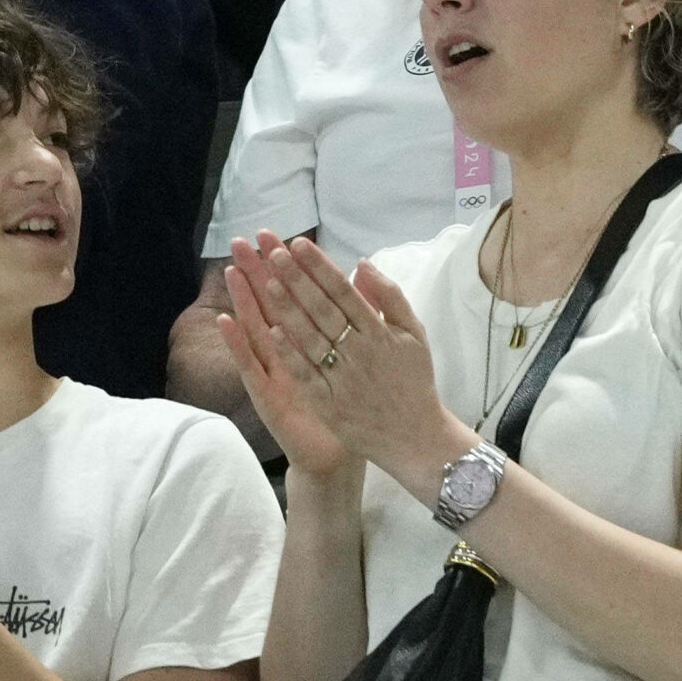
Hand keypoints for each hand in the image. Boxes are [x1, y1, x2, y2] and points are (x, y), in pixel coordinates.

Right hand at [218, 240, 355, 479]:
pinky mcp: (267, 396)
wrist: (338, 455)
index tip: (280, 238)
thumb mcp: (363, 355)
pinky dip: (237, 345)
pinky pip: (250, 367)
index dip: (290, 268)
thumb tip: (360, 275)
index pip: (300, 296)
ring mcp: (274, 373)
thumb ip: (359, 316)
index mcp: (312, 341)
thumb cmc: (350, 404)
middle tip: (243, 242)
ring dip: (243, 300)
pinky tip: (226, 321)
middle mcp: (288, 353)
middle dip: (260, 273)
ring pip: (256, 329)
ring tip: (232, 270)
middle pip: (272, 306)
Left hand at [223, 233, 471, 493]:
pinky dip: (290, 353)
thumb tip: (363, 265)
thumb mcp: (415, 334)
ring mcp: (343, 378)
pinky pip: (306, 374)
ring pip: (310, 338)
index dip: (319, 267)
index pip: (344, 291)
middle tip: (272, 253)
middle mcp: (360, 351)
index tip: (298, 244)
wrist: (415, 436)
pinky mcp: (329, 403)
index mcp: (380, 332)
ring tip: (266, 283)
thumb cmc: (414, 380)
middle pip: (323, 309)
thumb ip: (391, 298)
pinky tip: (271, 332)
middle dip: (297, 279)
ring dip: (287, 310)